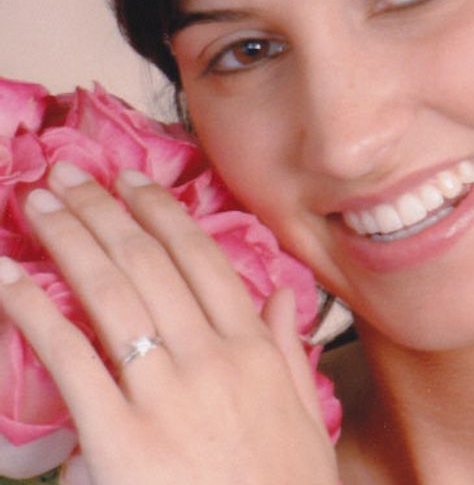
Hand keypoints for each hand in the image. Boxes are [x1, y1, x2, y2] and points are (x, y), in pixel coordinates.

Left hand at [0, 162, 338, 484]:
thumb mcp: (307, 420)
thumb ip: (289, 351)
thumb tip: (280, 297)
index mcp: (252, 348)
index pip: (199, 258)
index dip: (159, 212)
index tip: (129, 179)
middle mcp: (208, 356)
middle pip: (146, 261)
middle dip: (101, 209)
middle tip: (66, 173)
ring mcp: (163, 394)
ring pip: (109, 292)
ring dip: (68, 238)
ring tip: (37, 202)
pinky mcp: (118, 438)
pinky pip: (72, 360)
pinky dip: (35, 312)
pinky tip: (10, 280)